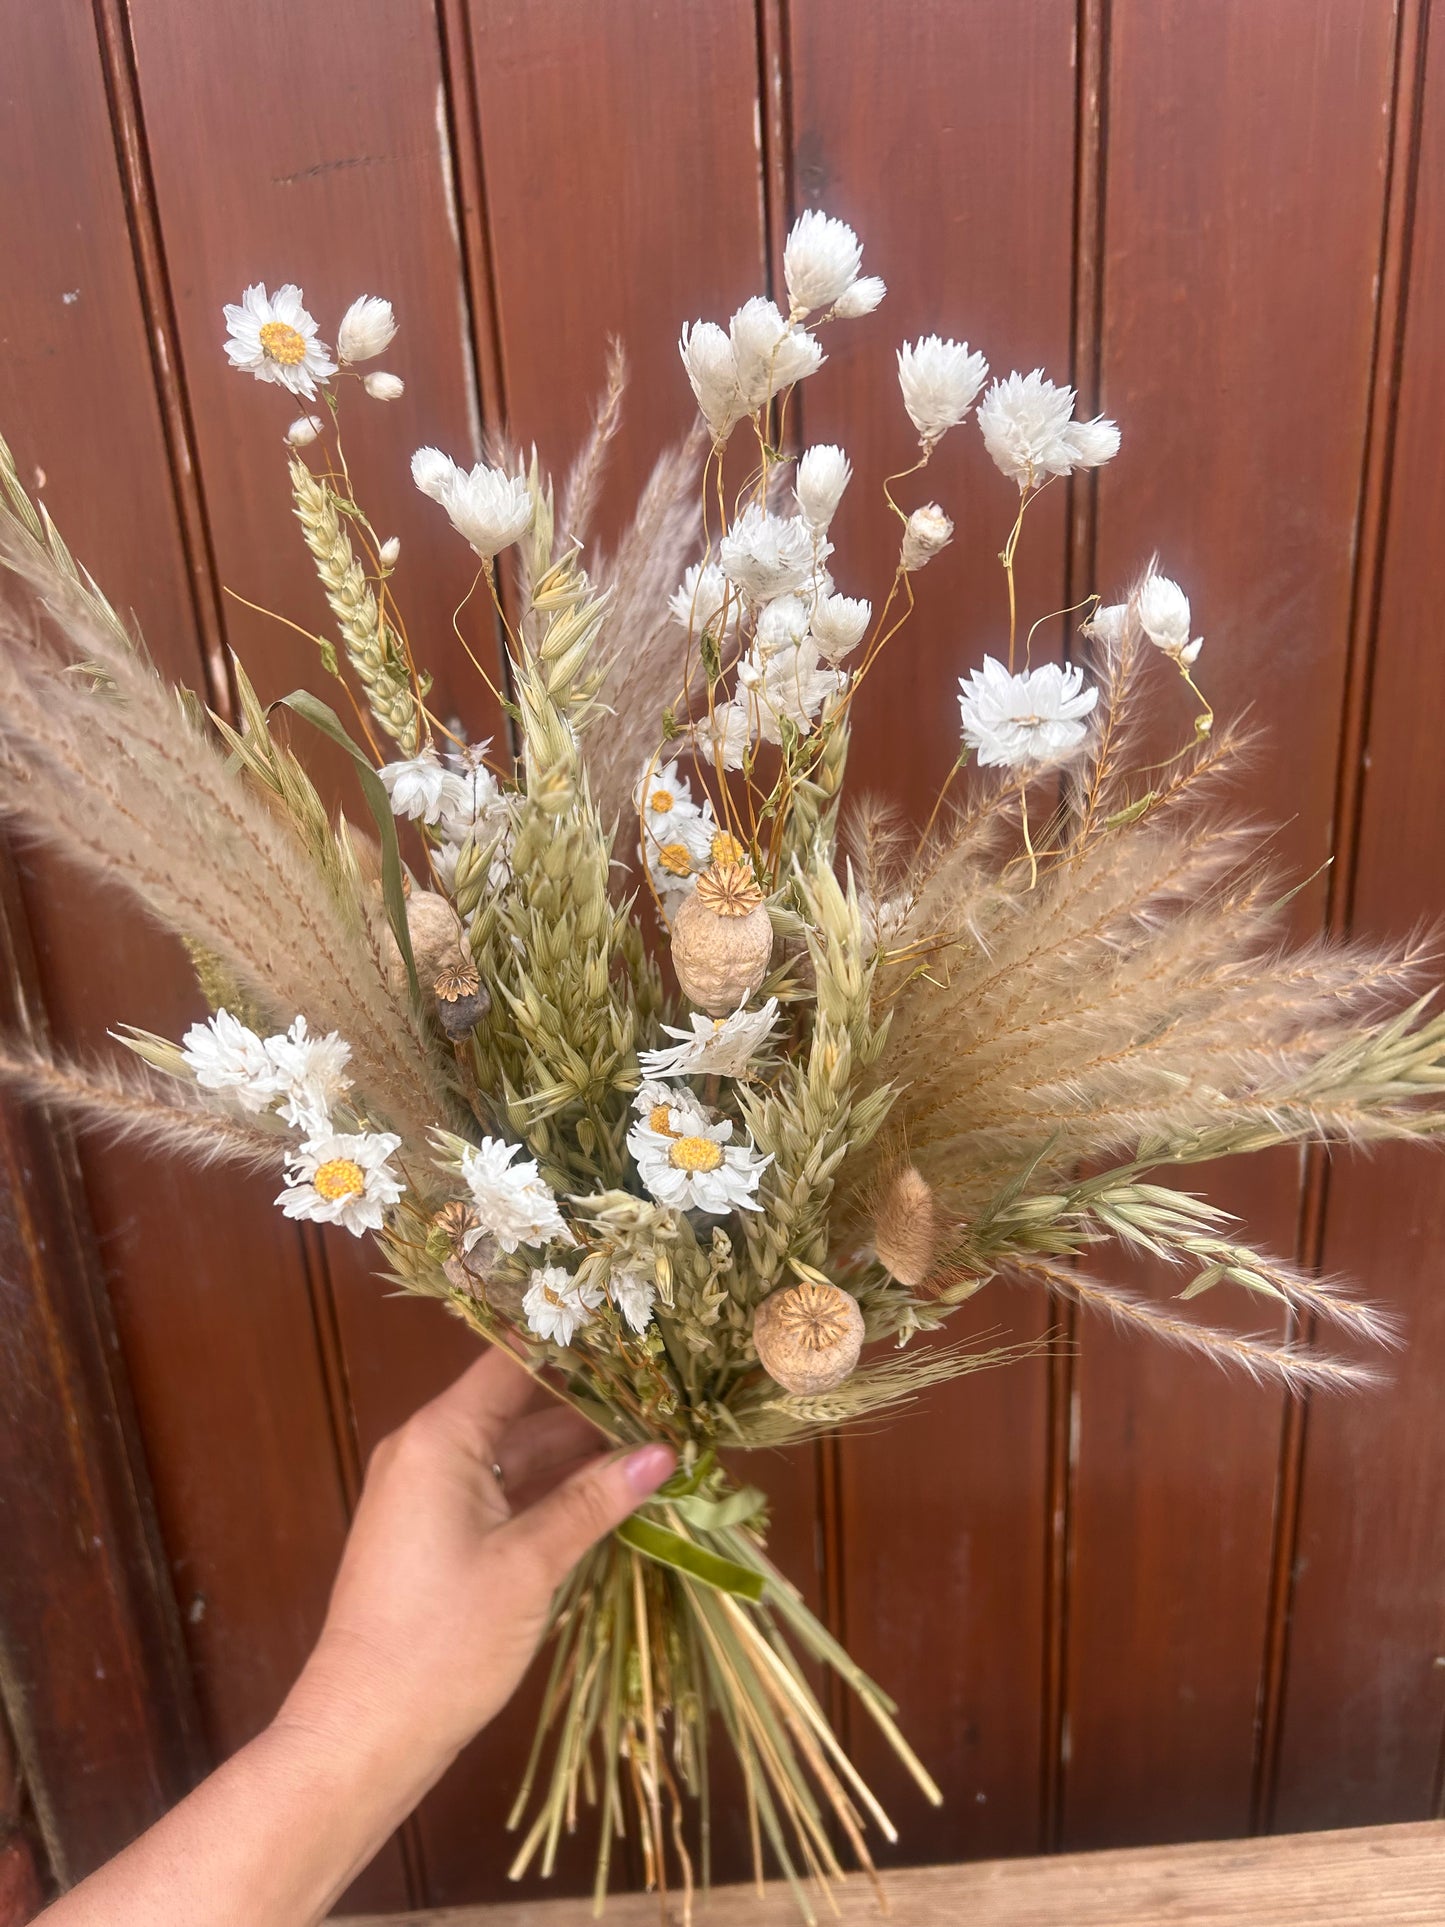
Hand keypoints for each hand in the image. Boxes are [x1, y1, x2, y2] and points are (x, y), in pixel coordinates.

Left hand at [278, 1346, 674, 1780]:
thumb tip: (662, 1453)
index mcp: (439, 1437)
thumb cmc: (442, 1641)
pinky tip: (612, 1501)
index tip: (638, 1334)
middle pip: (521, 1409)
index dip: (573, 1345)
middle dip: (593, 1410)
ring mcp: (431, 1497)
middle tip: (670, 1405)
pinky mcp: (439, 1539)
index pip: (512, 1361)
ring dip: (579, 1459)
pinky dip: (553, 1496)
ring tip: (658, 1450)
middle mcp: (429, 1453)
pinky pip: (503, 1496)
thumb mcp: (529, 1565)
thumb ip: (593, 1502)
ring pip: (517, 1457)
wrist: (365, 1734)